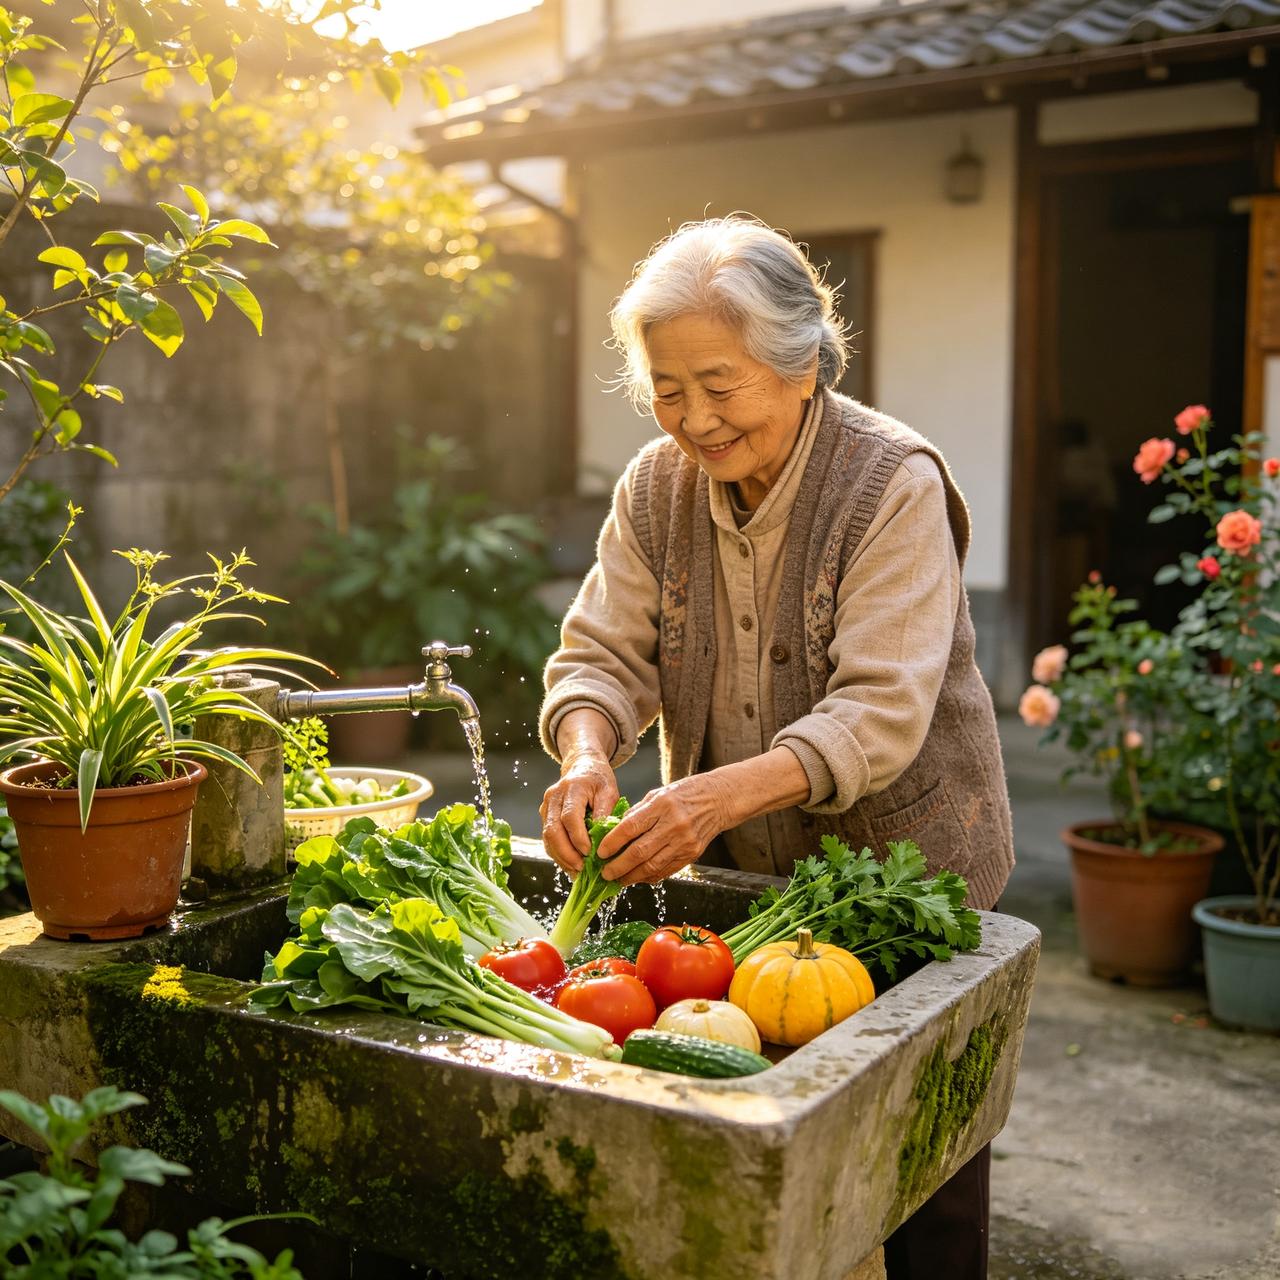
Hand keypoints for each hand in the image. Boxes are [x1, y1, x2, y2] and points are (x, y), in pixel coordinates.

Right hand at [539, 749, 618, 874]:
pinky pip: (548, 838)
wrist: (582, 766)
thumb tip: (601, 839)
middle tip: (581, 868)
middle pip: (553, 830)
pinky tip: (571, 864)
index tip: (589, 852)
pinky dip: (558, 854)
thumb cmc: (598, 780)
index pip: (570, 816)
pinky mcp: (545, 815)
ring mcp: (546, 806)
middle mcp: (554, 796)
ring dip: (561, 857)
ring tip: (577, 871)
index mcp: (572, 787)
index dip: (578, 837)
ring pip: (547, 837)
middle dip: (566, 853)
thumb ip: (606, 812)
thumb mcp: (609, 791)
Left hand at [597, 775, 728, 885]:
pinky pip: (666, 870)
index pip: (631, 827)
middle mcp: (673, 824)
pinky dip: (650, 876)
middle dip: (618, 866)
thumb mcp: (657, 794)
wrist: (718, 800)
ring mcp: (684, 841)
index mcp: (661, 805)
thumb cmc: (684, 794)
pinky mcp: (692, 854)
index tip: (600, 852)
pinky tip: (638, 877)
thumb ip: (637, 813)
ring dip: (632, 876)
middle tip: (605, 873)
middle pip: (639, 852)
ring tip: (618, 879)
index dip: (612, 843)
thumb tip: (614, 833)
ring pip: (652, 866)